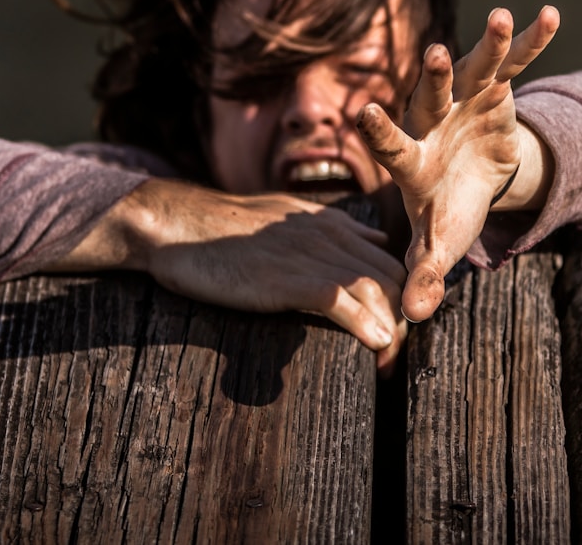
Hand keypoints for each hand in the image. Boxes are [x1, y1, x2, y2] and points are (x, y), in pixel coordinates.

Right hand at [52, 178, 409, 374]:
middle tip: (398, 358)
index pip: (389, 261)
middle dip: (402, 320)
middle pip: (391, 278)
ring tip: (389, 364)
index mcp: (332, 225)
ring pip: (374, 291)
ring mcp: (309, 255)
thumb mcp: (288, 217)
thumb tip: (374, 237)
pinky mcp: (287, 277)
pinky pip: (339, 301)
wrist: (179, 225)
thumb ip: (332, 228)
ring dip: (389, 331)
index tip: (401, 332)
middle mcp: (329, 236)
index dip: (402, 299)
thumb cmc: (226, 229)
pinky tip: (374, 345)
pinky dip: (363, 325)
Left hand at [356, 6, 559, 321]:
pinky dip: (532, 39)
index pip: (390, 145)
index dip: (379, 132)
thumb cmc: (447, 209)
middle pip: (431, 96)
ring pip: (474, 67)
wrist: (472, 175)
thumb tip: (412, 317)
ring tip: (501, 16)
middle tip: (436, 55)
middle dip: (436, 77)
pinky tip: (553, 14)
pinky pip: (515, 61)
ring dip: (488, 44)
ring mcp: (464, 99)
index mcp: (412, 158)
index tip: (362, 114)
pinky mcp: (496, 87)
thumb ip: (424, 274)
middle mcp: (432, 119)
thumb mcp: (438, 242)